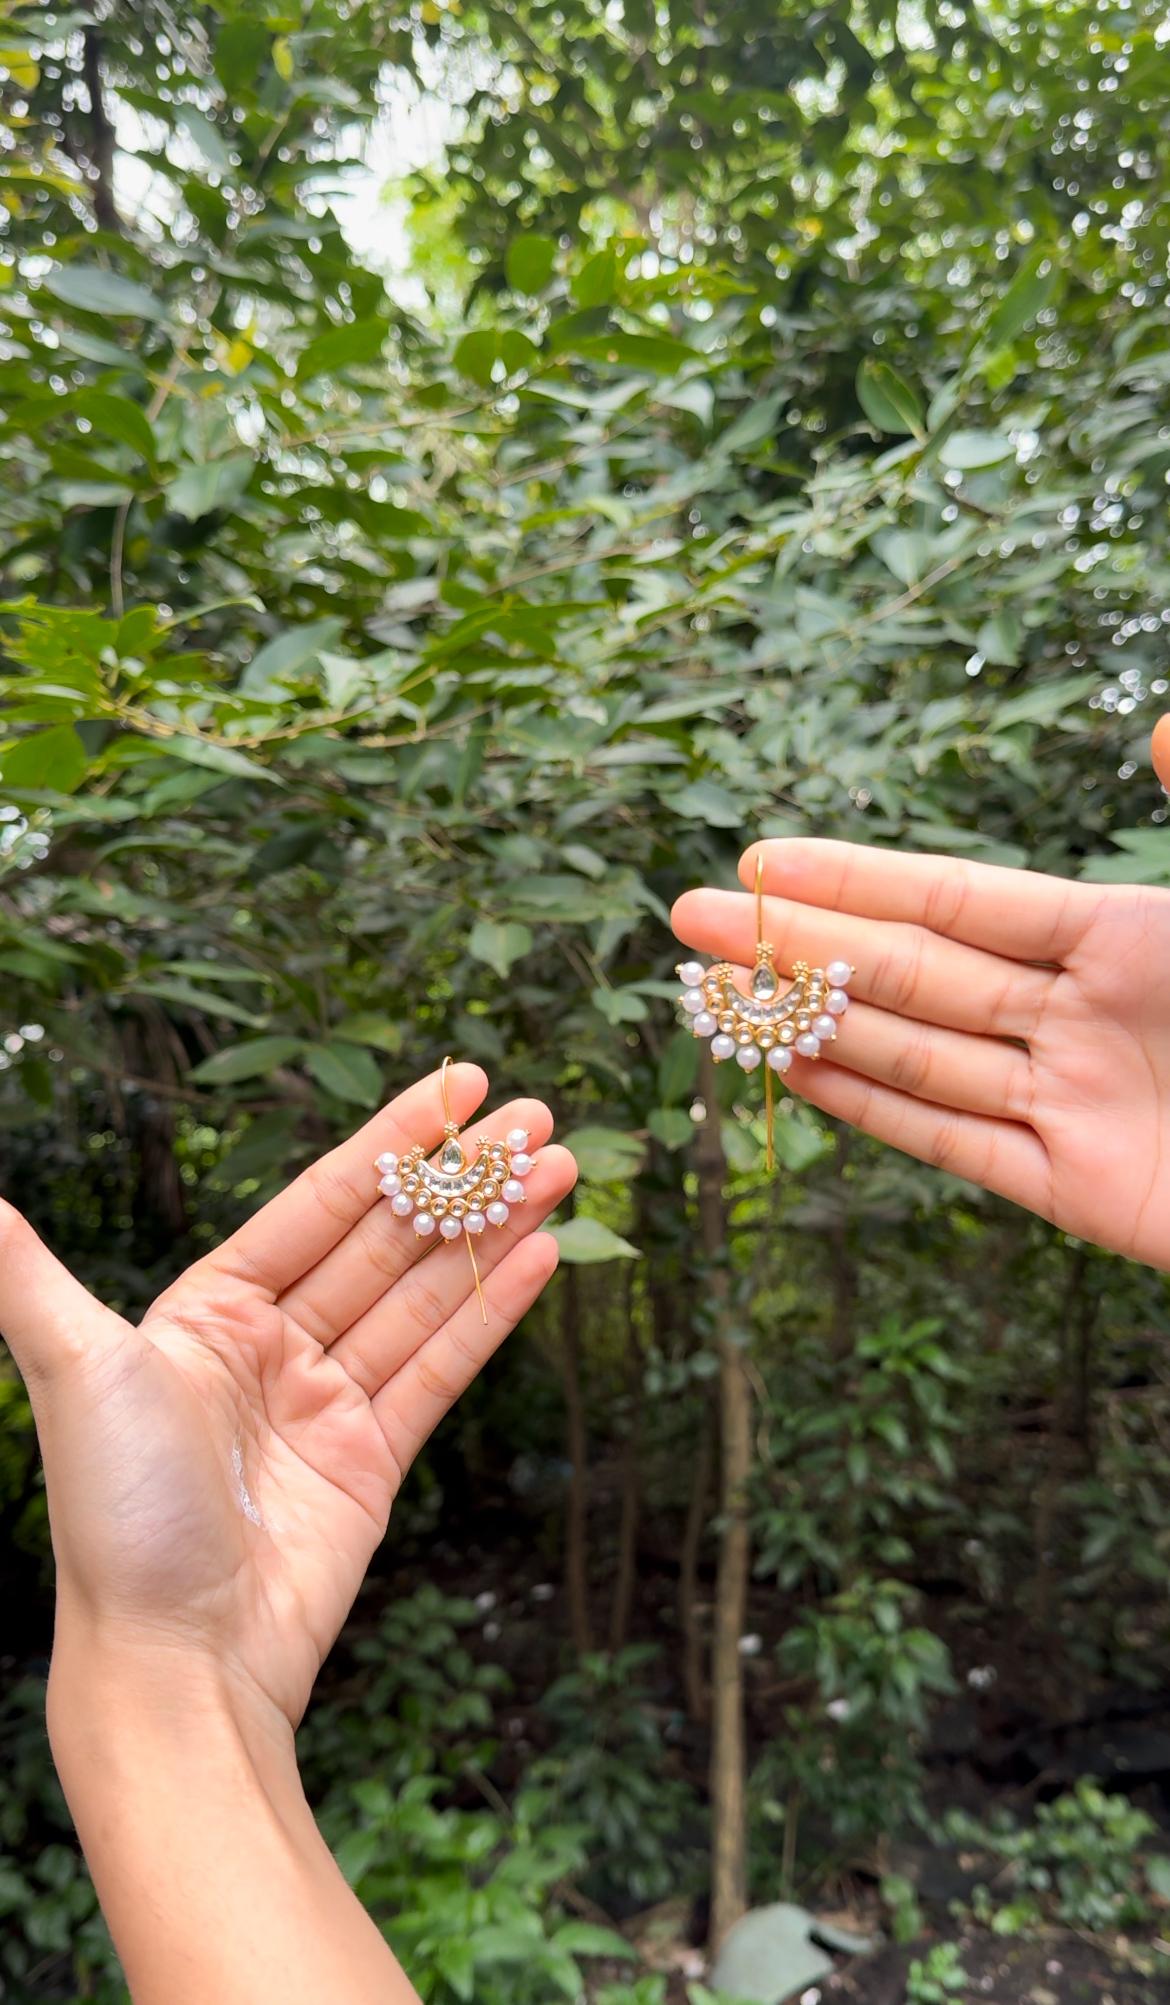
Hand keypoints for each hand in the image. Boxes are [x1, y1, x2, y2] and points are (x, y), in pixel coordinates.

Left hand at [2, 1066, 575, 1729]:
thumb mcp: (77, 1374)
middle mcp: (273, 1345)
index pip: (320, 1201)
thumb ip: (32, 1281)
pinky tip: (540, 1258)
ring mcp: (328, 1402)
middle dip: (463, 1178)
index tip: (458, 1087)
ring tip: (559, 1170)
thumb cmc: (116, 1515)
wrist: (174, 1659)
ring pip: (426, 1295)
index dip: (393, 1139)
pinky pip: (442, 1369)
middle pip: (387, 1239)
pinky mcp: (373, 1459)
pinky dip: (491, 1313)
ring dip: (492, 1233)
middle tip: (539, 1121)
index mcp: (211, 1309)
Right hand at [672, 728, 1169, 1271]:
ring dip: (810, 1020)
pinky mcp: (1075, 1189)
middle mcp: (1086, 1014)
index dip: (861, 876)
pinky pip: (952, 1141)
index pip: (965, 896)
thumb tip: (1165, 721)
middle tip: (686, 913)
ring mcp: (1073, 1103)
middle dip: (798, 942)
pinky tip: (794, 1069)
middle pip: (915, 970)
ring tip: (710, 991)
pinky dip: (870, 1109)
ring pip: (914, 1052)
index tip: (765, 856)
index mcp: (1130, 937)